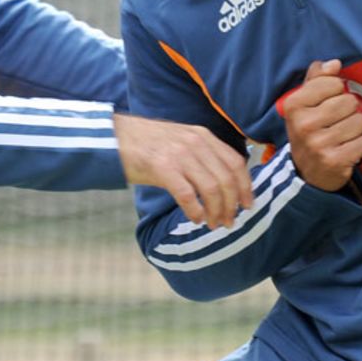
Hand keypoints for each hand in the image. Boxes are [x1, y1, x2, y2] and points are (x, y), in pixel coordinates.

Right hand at [114, 113, 254, 228]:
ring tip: (214, 224)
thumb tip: (222, 181)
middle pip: (226, 178)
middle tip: (230, 222)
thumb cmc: (147, 143)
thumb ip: (201, 154)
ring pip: (211, 188)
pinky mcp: (162, 167)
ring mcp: (179, 154)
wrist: (114, 136)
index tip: (247, 205)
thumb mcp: (180, 139)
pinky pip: (187, 195)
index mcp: (203, 136)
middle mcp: (195, 142)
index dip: (245, 186)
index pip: (236, 162)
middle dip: (232, 204)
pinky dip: (195, 211)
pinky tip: (196, 219)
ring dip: (216, 211)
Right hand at [280, 59, 361, 190]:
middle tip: (338, 120)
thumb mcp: (305, 102)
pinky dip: (359, 144)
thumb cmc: (309, 129)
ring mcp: (318, 144)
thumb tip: (334, 64)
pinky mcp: (333, 161)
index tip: (329, 101)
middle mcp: (303, 124)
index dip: (337, 90)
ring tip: (343, 134)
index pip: (333, 82)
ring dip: (355, 128)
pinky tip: (347, 148)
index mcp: (294, 105)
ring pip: (358, 121)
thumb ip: (317, 78)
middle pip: (348, 102)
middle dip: (349, 110)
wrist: (306, 171)